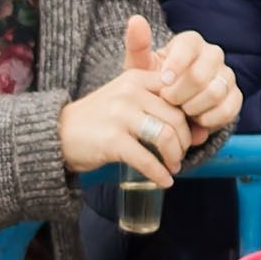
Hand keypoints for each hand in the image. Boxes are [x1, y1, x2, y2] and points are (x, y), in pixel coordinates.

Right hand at [55, 14, 240, 183]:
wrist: (58, 132)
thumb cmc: (100, 119)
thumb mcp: (127, 99)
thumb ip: (159, 107)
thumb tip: (202, 131)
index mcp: (137, 78)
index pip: (179, 93)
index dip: (191, 115)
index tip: (192, 132)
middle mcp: (130, 92)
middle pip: (176, 118)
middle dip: (185, 141)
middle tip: (181, 154)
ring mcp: (120, 115)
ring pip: (166, 137)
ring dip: (175, 157)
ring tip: (173, 166)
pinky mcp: (112, 140)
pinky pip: (147, 159)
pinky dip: (159, 174)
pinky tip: (164, 181)